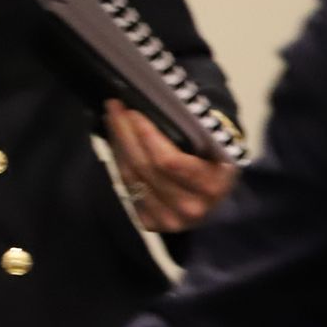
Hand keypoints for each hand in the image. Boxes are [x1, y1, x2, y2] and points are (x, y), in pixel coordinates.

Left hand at [104, 99, 237, 231]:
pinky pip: (126, 187)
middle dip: (125, 132)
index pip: (169, 161)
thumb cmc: (212, 161)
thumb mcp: (214, 144)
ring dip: (117, 143)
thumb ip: (192, 129)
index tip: (132, 110)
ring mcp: (170, 220)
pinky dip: (118, 161)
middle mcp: (192, 208)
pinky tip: (116, 142)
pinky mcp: (151, 224)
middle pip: (145, 167)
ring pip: (131, 176)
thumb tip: (155, 102)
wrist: (213, 198)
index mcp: (213, 185)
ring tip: (112, 118)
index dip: (146, 134)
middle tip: (114, 106)